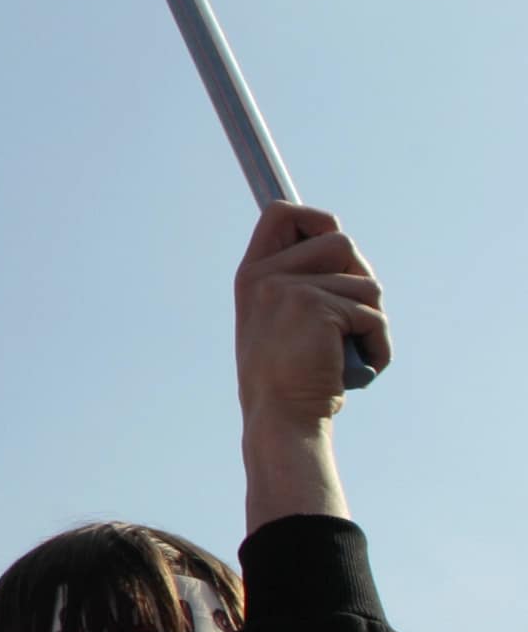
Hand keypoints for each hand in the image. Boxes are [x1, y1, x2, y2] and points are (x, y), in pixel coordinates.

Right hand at [234, 204, 385, 527]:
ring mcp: (288, 288)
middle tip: (351, 316)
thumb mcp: (280, 320)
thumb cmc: (286, 378)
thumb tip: (342, 249)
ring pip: (366, 281)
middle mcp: (266, 275)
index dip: (314, 217)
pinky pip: (373, 314)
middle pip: (340, 240)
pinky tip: (358, 365)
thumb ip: (298, 284)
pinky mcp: (318, 306)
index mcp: (252, 274)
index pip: (281, 213)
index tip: (329, 234)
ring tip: (349, 350)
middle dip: (359, 277)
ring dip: (371, 318)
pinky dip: (378, 344)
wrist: (280, 418)